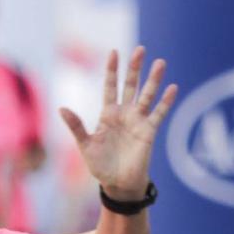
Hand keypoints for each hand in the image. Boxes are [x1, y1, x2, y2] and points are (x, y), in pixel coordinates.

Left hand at [58, 47, 178, 197]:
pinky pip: (159, 113)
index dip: (112, 70)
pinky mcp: (149, 131)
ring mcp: (138, 121)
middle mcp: (124, 113)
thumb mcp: (85, 145)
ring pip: (147, 95)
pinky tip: (172, 87)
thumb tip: (61, 108)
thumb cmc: (100, 165)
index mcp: (107, 114)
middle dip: (135, 68)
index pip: (110, 86)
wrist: (117, 184)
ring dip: (153, 80)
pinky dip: (166, 101)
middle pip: (130, 85)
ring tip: (160, 62)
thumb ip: (76, 126)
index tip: (114, 52)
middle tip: (140, 49)